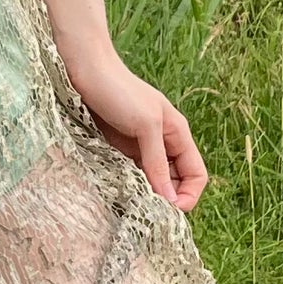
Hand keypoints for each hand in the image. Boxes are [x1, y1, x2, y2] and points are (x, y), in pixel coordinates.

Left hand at [62, 46, 206, 210]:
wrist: (86, 70)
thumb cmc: (119, 91)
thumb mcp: (145, 125)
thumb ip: (157, 161)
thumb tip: (169, 198)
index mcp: (177, 134)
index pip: (196, 174)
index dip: (188, 195)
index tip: (169, 210)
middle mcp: (162, 143)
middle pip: (176, 181)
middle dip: (168, 198)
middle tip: (148, 212)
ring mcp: (139, 147)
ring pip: (153, 181)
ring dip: (147, 195)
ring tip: (133, 206)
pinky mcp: (118, 149)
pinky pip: (131, 175)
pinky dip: (129, 186)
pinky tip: (119, 193)